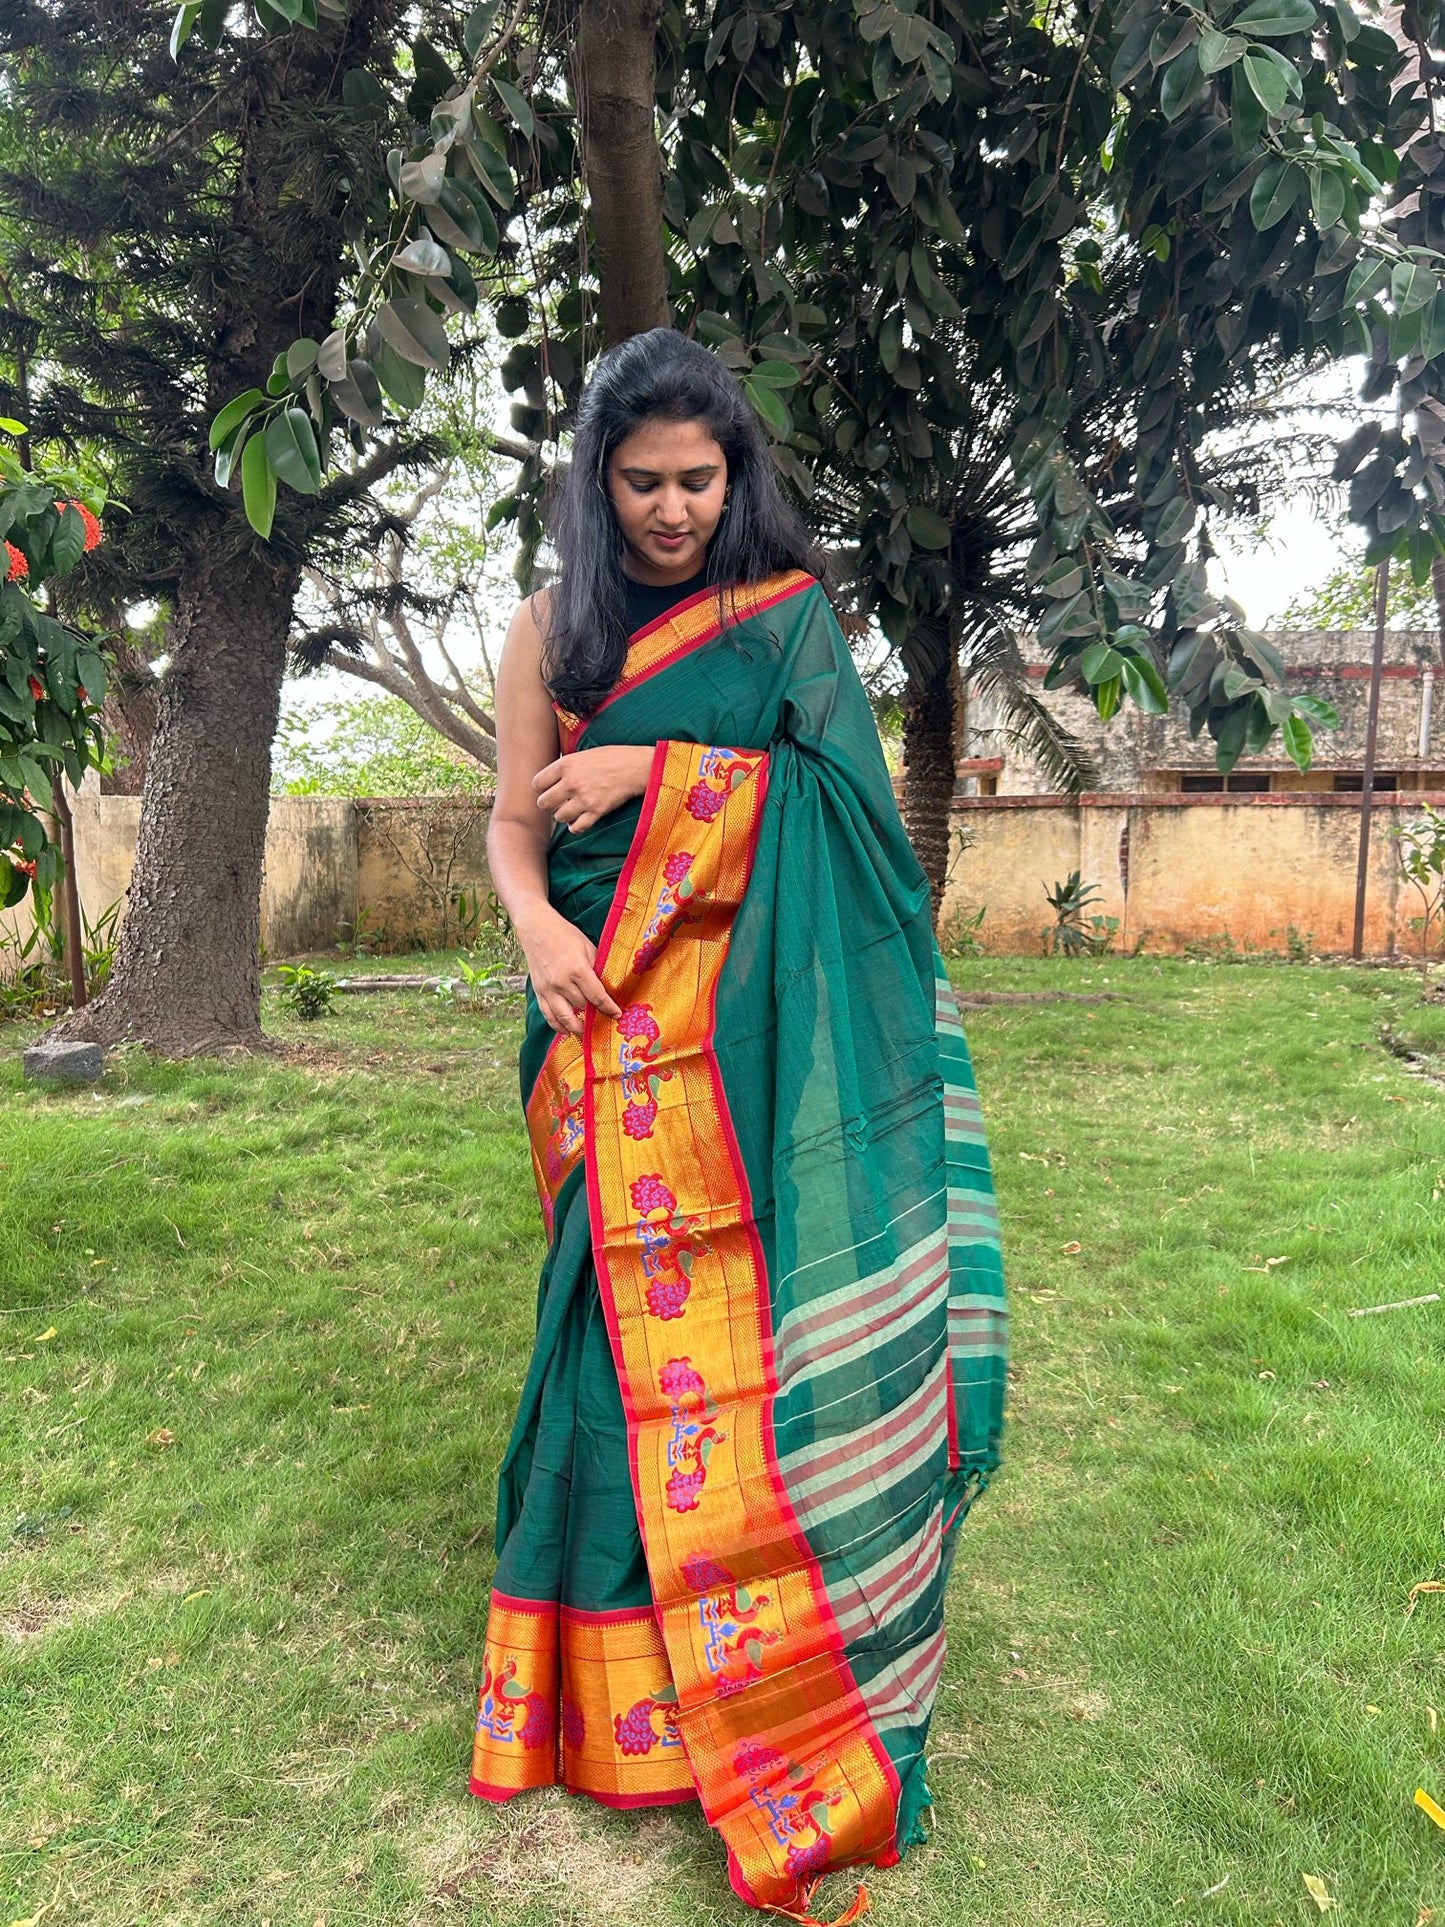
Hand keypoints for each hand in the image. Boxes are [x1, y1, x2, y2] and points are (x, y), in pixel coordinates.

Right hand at [519, 906, 621, 1036]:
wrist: (536, 928)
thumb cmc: (564, 935)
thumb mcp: (587, 947)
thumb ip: (597, 967)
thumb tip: (609, 985)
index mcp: (578, 969)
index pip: (597, 996)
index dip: (609, 1008)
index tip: (617, 1015)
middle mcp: (562, 982)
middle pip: (582, 1007)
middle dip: (595, 1015)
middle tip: (606, 1022)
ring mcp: (548, 989)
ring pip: (564, 1017)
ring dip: (577, 1028)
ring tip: (587, 1034)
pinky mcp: (538, 991)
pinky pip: (548, 1015)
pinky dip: (557, 1025)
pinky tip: (565, 1032)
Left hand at [533, 744, 655, 832]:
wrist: (636, 767)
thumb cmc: (612, 757)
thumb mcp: (584, 754)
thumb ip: (566, 766)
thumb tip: (552, 779)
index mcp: (566, 764)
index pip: (537, 783)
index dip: (540, 788)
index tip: (547, 789)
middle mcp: (571, 782)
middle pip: (543, 803)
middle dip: (548, 804)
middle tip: (556, 802)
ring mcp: (584, 798)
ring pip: (558, 817)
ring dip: (562, 816)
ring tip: (570, 810)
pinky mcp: (597, 811)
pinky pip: (577, 828)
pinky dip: (575, 827)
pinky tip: (578, 821)